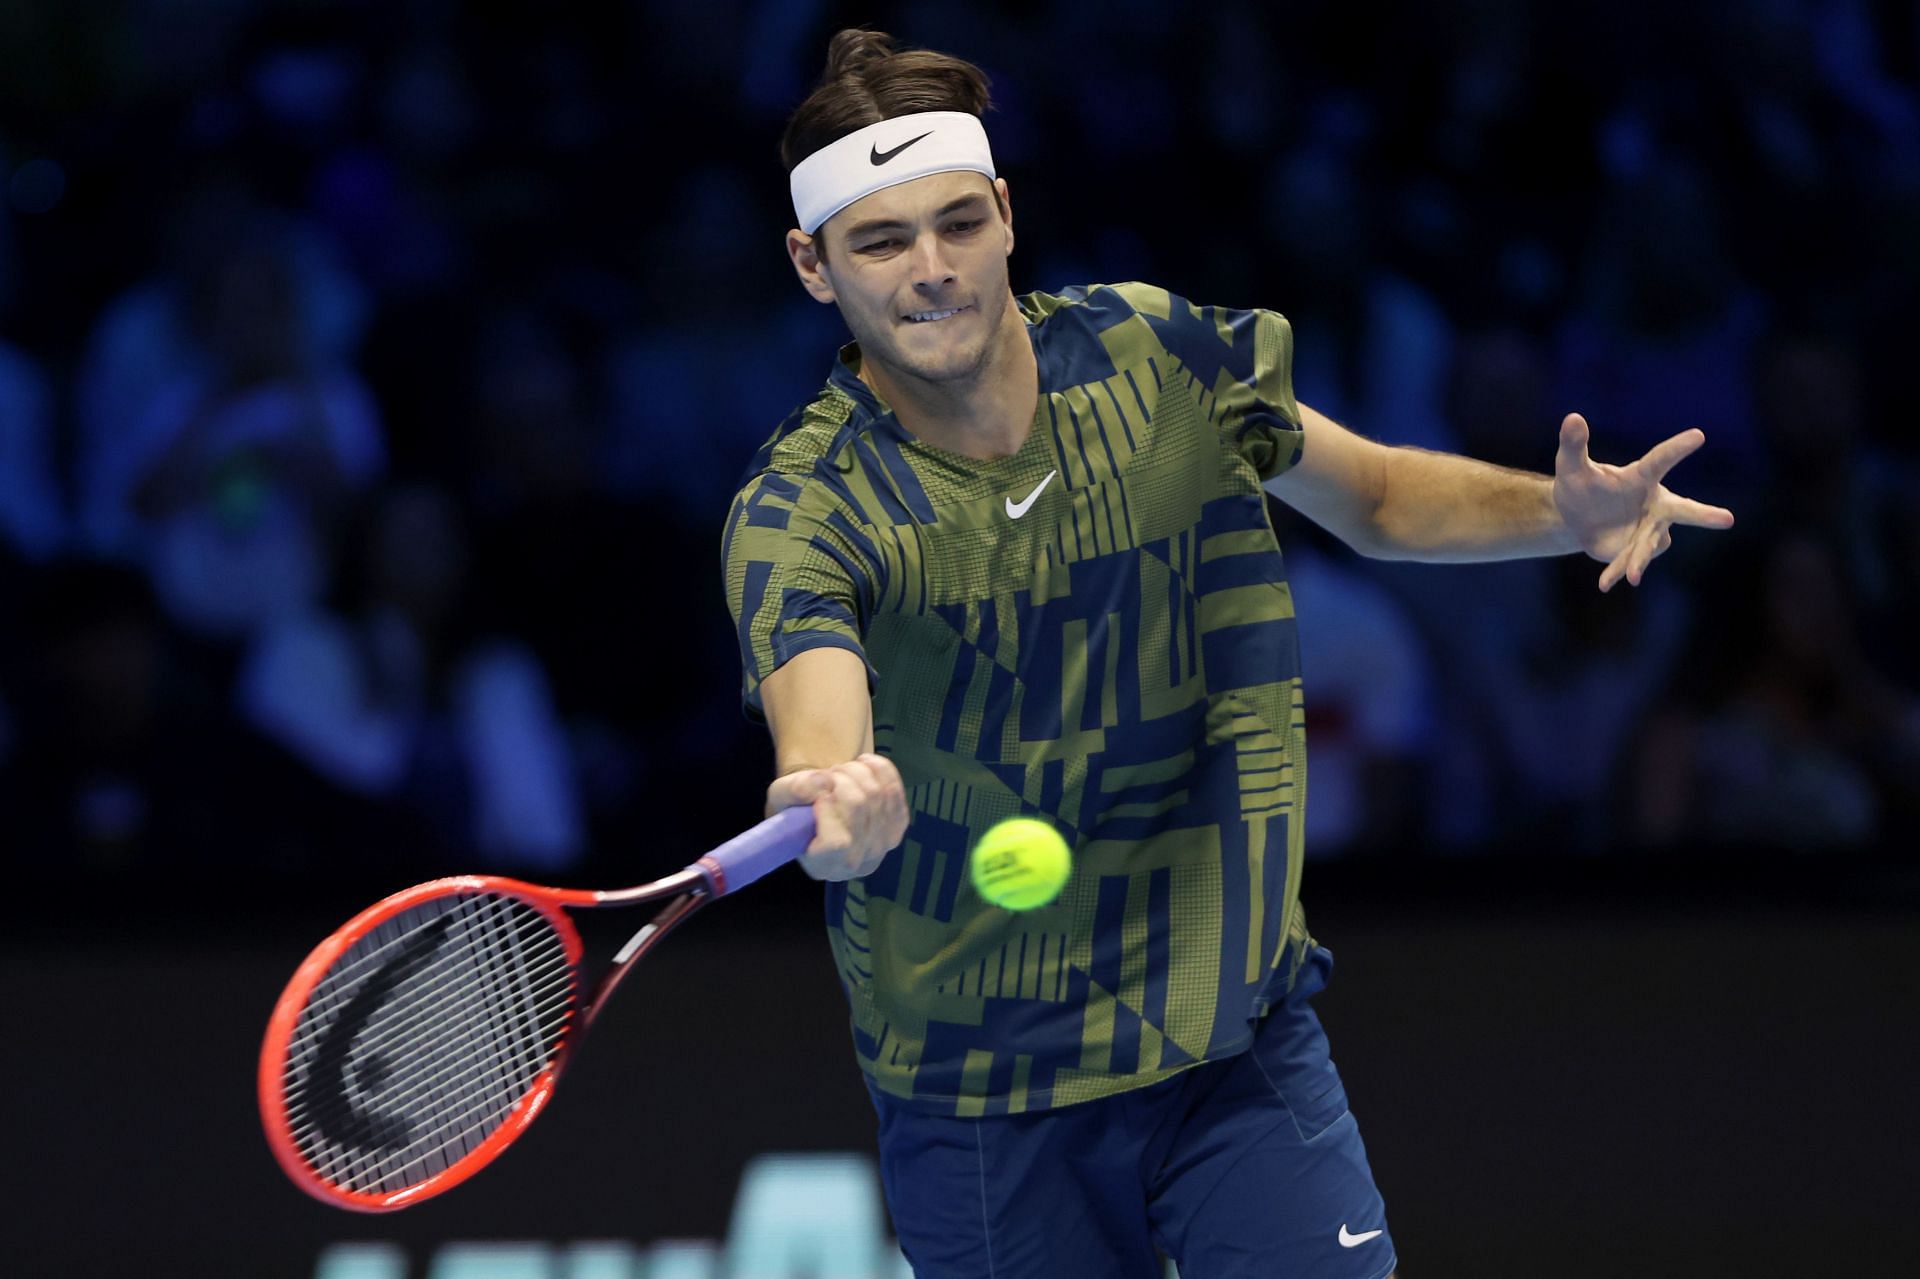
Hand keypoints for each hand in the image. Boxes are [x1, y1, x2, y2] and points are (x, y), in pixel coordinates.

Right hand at [765, 753, 907, 880]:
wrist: (823, 805)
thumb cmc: (796, 809)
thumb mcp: (780, 798)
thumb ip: (794, 791)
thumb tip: (823, 782)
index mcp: (823, 865)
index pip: (837, 843)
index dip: (829, 811)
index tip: (820, 795)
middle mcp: (857, 863)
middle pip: (859, 808)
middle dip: (840, 779)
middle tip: (828, 774)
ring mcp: (883, 846)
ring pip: (878, 794)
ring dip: (857, 771)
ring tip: (841, 771)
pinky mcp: (899, 826)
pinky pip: (896, 789)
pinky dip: (880, 769)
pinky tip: (863, 765)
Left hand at [1553, 413, 1735, 591]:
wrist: (1575, 517)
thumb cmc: (1580, 483)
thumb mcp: (1571, 465)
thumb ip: (1574, 443)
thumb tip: (1572, 416)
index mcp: (1641, 477)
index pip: (1660, 460)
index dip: (1677, 448)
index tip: (1698, 435)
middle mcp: (1653, 503)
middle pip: (1682, 510)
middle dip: (1703, 516)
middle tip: (1728, 519)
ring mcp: (1649, 529)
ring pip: (1652, 544)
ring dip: (1641, 558)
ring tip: (1632, 575)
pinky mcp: (1637, 549)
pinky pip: (1631, 561)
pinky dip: (1619, 571)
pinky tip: (1606, 584)